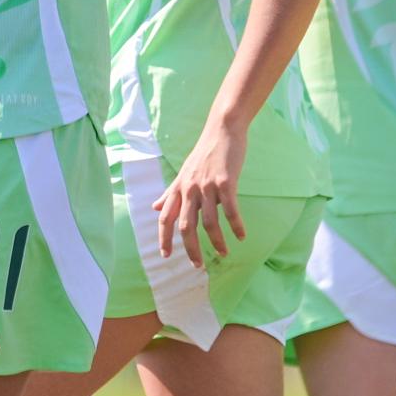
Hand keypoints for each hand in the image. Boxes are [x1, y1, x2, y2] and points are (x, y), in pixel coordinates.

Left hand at [155, 121, 246, 267]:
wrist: (222, 129)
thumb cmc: (204, 153)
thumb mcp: (182, 173)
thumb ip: (169, 193)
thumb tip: (153, 208)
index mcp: (178, 188)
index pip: (165, 218)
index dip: (163, 238)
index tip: (165, 256)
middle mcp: (189, 189)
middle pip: (185, 226)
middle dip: (190, 248)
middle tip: (198, 265)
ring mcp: (206, 186)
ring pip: (209, 222)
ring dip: (217, 241)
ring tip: (224, 254)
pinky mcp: (225, 183)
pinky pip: (230, 210)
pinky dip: (236, 225)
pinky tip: (241, 236)